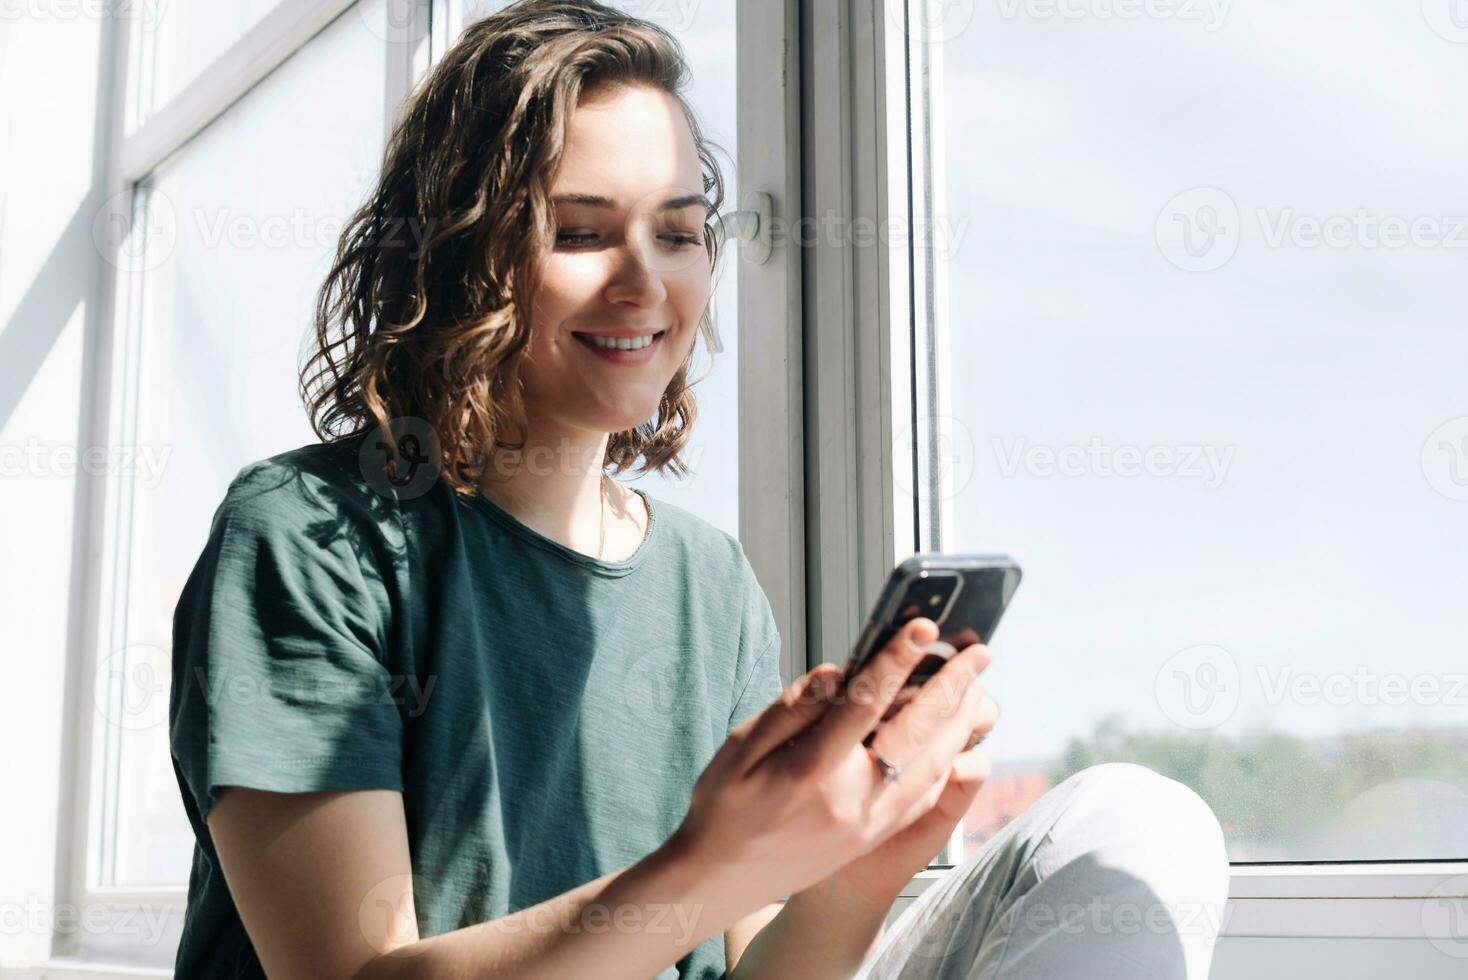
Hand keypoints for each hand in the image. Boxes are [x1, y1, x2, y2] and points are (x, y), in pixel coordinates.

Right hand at [667, 618, 996, 912]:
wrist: (721, 879)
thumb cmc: (724, 808)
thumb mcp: (738, 748)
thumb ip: (790, 708)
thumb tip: (835, 674)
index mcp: (810, 772)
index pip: (865, 704)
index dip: (897, 661)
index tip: (923, 628)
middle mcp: (849, 800)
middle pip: (916, 734)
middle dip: (952, 687)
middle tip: (976, 652)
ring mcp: (869, 824)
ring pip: (933, 767)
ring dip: (960, 723)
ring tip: (978, 687)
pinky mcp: (876, 837)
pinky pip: (926, 797)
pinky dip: (950, 763)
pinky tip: (957, 740)